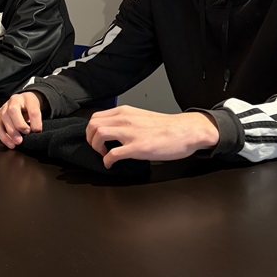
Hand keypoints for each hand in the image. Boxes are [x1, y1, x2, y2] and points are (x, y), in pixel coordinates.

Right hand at [0, 92, 43, 148]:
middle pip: (13, 110)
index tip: (37, 130)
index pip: (32, 109)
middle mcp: (14, 100)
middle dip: (19, 124)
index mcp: (27, 98)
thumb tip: (35, 132)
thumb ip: (37, 120)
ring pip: (4, 118)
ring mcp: (4, 107)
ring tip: (18, 142)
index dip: (35, 121)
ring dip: (11, 132)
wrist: (22, 102)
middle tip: (26, 133)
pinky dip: (4, 137)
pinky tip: (11, 144)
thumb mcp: (37, 110)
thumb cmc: (30, 108)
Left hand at [86, 106, 218, 166]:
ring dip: (96, 148)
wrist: (186, 131)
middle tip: (98, 148)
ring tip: (104, 155)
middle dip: (90, 139)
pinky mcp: (138, 147)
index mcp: (125, 112)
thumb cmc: (167, 127)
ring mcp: (131, 133)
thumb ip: (126, 121)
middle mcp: (125, 120)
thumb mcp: (141, 117)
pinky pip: (113, 154)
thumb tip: (114, 130)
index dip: (91, 131)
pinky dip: (107, 161)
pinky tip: (111, 164)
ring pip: (99, 135)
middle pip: (93, 125)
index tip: (96, 139)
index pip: (95, 117)